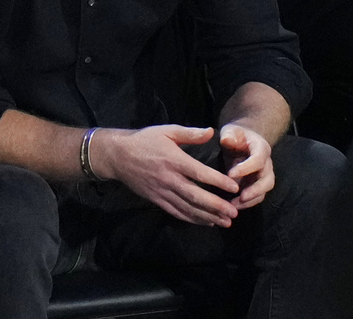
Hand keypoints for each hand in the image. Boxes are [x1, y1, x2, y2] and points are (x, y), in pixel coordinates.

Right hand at [97, 125, 240, 226]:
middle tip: (234, 212)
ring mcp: (162, 191)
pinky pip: (176, 212)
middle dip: (216, 206)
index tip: (234, 187)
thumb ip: (190, 134)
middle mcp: (169, 178)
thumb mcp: (167, 131)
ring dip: (207, 216)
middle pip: (195, 195)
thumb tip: (211, 132)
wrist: (118, 156)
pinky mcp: (156, 200)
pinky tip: (206, 222)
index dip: (217, 181)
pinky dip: (192, 219)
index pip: (199, 173)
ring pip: (187, 207)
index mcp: (173, 160)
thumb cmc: (145, 140)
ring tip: (226, 222)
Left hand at [219, 123, 274, 209]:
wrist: (241, 141)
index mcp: (261, 149)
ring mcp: (264, 176)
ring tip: (234, 206)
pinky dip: (246, 204)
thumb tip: (226, 141)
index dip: (246, 168)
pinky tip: (232, 206)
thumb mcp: (231, 131)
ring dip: (250, 200)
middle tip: (241, 197)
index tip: (230, 174)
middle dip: (255, 190)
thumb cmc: (236, 136)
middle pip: (267, 180)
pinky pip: (256, 197)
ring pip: (263, 192)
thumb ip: (229, 136)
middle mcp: (266, 164)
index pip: (258, 160)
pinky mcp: (257, 185)